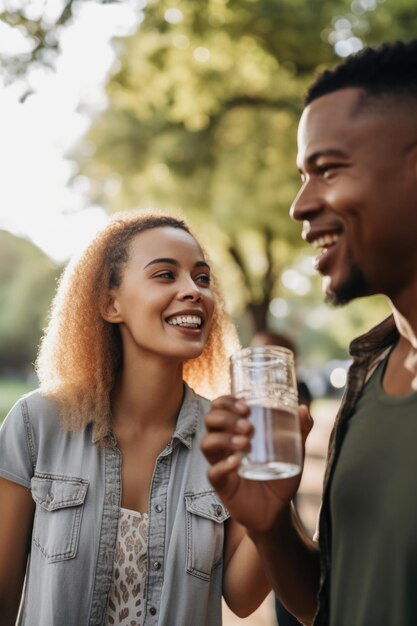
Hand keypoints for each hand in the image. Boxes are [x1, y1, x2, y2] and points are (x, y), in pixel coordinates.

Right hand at [200, 396, 312, 532]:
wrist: (278, 509)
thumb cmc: (280, 475)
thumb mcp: (293, 451)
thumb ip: (299, 430)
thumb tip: (302, 408)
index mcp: (236, 431)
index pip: (220, 408)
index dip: (227, 402)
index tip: (246, 405)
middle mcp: (224, 444)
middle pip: (210, 421)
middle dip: (225, 417)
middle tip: (247, 424)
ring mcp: (221, 463)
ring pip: (207, 443)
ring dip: (223, 438)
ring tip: (245, 442)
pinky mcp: (222, 485)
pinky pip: (213, 472)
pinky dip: (223, 465)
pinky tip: (236, 462)